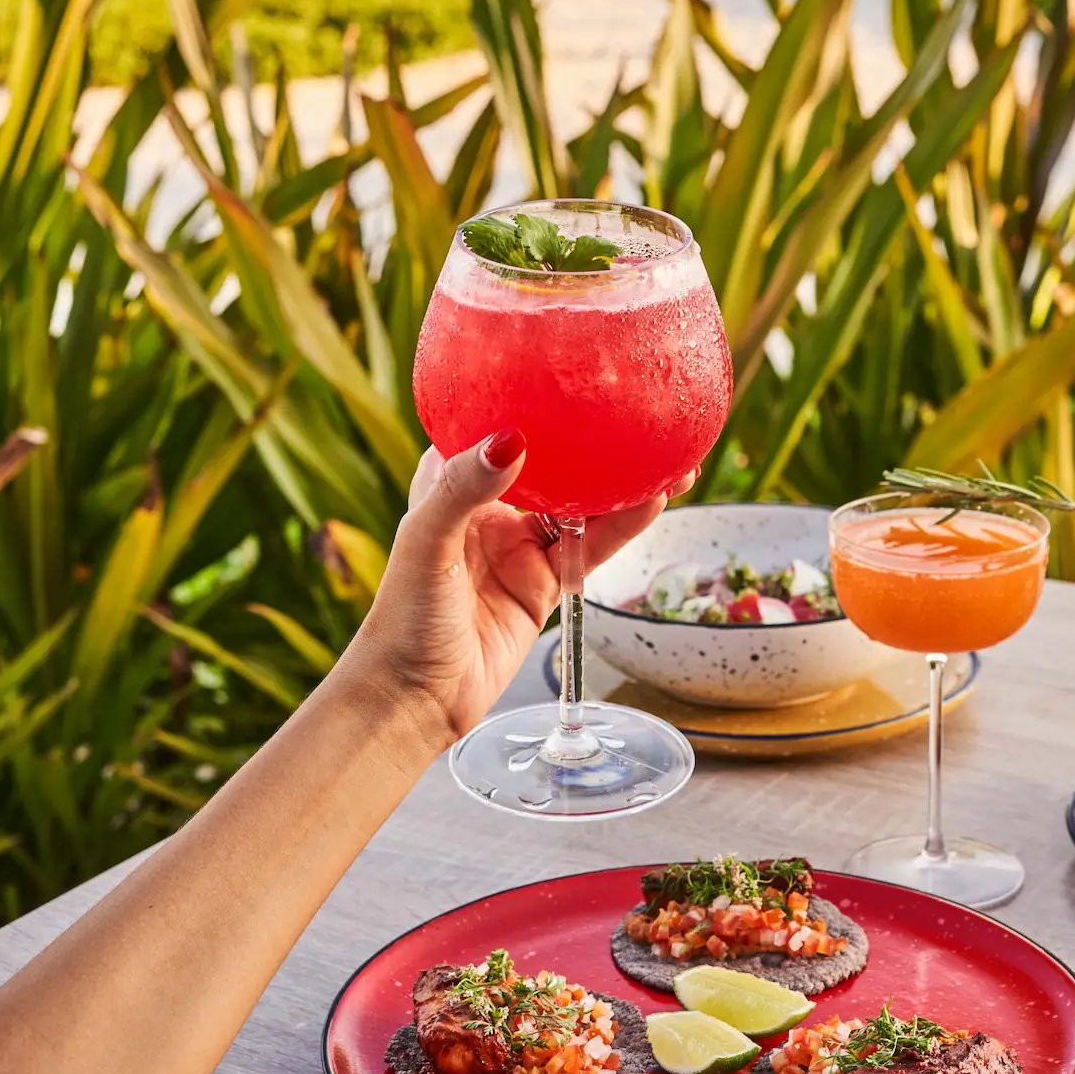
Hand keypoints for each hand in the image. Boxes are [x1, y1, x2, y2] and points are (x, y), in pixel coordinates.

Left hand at [354, 429, 694, 747]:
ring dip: (624, 482)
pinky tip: (653, 502)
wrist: (415, 700)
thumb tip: (511, 440)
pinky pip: (591, 546)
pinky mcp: (544, 582)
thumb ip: (463, 489)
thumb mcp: (426, 544)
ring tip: (672, 458)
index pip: (498, 424)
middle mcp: (490, 507)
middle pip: (555, 462)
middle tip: (643, 413)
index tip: (579, 373)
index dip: (538, 399)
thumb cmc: (402, 621)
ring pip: (583, 502)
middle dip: (596, 439)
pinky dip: (623, 525)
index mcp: (451, 481)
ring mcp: (520, 545)